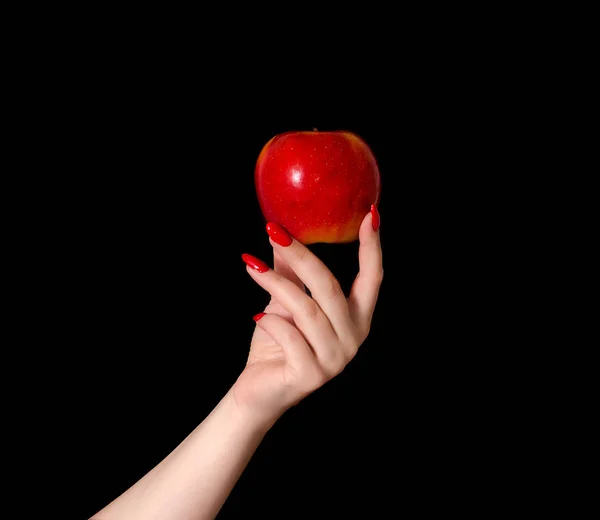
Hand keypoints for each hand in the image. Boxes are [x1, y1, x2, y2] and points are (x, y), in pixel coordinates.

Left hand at [232, 206, 382, 423]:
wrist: (258, 390)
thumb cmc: (277, 343)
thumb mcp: (286, 302)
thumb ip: (291, 272)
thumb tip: (284, 234)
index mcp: (355, 317)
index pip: (372, 278)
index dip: (372, 247)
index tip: (370, 214)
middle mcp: (352, 337)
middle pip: (331, 288)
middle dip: (302, 256)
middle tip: (275, 232)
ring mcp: (334, 359)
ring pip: (307, 310)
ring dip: (275, 284)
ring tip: (250, 266)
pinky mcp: (311, 375)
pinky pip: (289, 336)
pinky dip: (269, 322)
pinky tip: (257, 317)